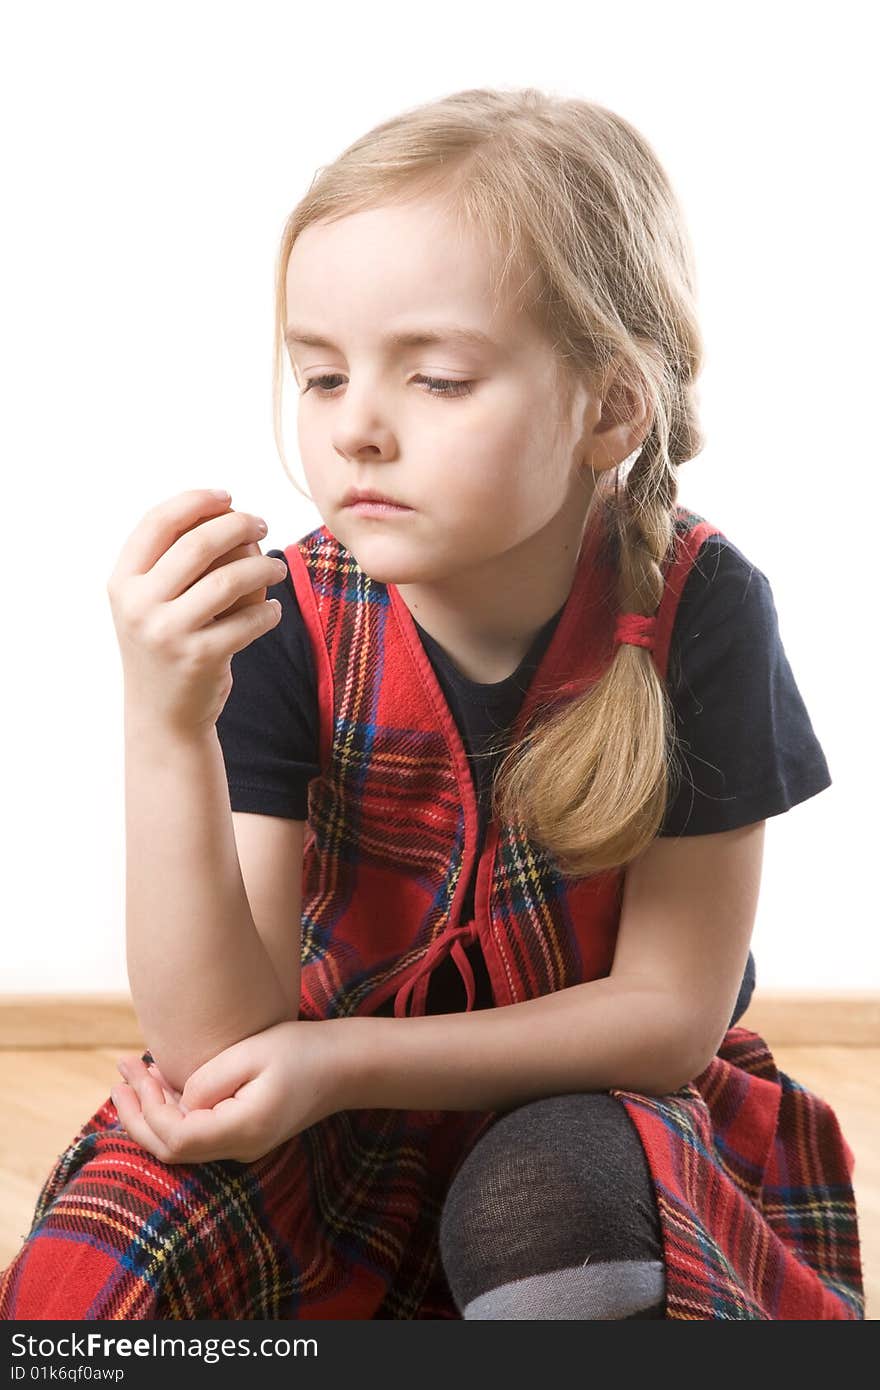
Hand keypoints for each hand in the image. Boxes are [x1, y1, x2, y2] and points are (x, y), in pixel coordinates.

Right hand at [106, 488, 288, 735]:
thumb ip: (175, 561)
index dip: (195, 501)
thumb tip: (230, 512)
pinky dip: (269, 612)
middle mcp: (138, 604)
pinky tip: (273, 611)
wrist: (163, 715)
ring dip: (263, 567)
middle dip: (238, 525)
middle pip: (198, 544)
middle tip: (262, 525)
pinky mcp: (199, 657)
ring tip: (277, 569)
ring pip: (229, 579)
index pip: (157, 523)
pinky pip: (248, 620)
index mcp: (123, 582)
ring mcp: (167, 632)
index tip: (227, 497)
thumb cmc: (167, 645)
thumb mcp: (151, 602)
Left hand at [111, 1019, 344, 1164]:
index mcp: (242, 1131)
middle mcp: (239, 1149)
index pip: (176, 1138)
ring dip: (150, 1111)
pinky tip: (160, 1081)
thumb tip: (177, 1099)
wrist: (345, 1066)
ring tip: (129, 1073)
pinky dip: (171, 1110)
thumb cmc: (302, 1050)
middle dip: (136, 1113)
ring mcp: (241, 1146)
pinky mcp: (243, 1134)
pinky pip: (196, 1131)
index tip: (136, 1073)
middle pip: (171, 1149)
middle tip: (118, 1075)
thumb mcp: (253, 1053)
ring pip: (180, 1142)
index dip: (148, 1110)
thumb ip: (208, 1079)